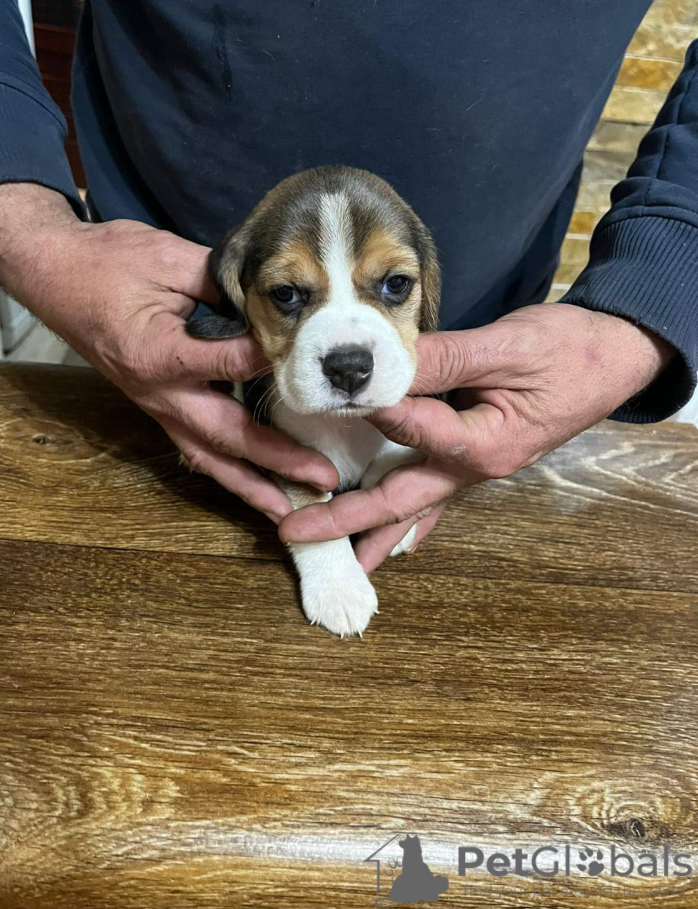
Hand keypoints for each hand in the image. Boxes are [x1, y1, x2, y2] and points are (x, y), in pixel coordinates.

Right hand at [0, 183, 337, 520]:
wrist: (55, 275)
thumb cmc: (108, 261)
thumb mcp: (166, 258)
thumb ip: (218, 283)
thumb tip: (269, 301)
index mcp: (158, 352)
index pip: (225, 364)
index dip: (268, 364)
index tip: (312, 366)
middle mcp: (158, 391)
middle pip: (225, 435)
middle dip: (277, 461)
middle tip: (323, 480)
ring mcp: (156, 406)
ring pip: (209, 457)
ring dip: (251, 486)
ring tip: (291, 509)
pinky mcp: (157, 409)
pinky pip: (195, 450)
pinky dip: (227, 473)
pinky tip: (255, 489)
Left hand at [278, 304, 673, 567]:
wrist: (612, 357)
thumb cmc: (568, 349)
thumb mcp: (508, 347)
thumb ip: (447, 358)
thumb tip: (386, 363)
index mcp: (484, 443)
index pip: (416, 430)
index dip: (376, 410)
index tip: (335, 399)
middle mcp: (474, 468)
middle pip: (400, 499)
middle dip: (345, 518)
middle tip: (295, 533)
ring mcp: (474, 469)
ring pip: (413, 506)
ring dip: (371, 531)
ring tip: (336, 561)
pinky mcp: (473, 458)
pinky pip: (432, 496)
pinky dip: (407, 518)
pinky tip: (387, 540)